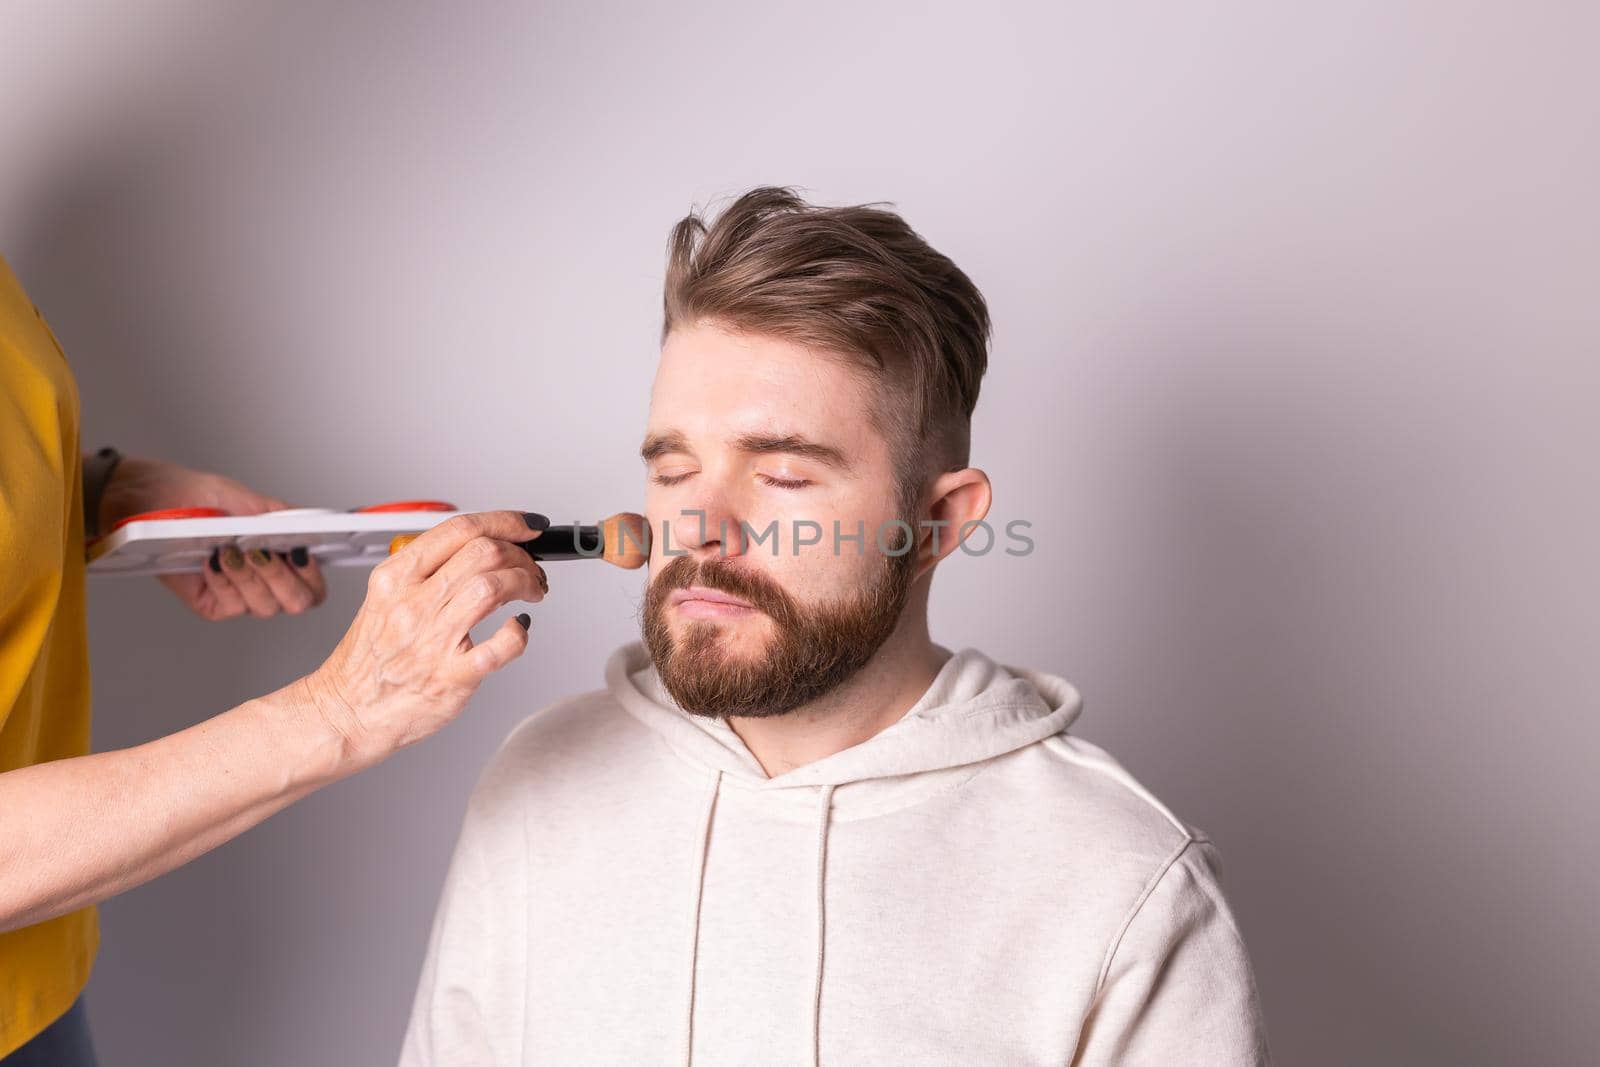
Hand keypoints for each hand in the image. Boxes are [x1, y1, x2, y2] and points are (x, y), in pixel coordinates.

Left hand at [99, 455, 327, 619]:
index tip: (300, 552)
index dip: (314, 575)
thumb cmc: (199, 496)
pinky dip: (223, 581)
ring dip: (249, 576)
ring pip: (264, 606)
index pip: (316, 584)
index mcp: (285, 557)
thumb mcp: (250, 500)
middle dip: (280, 576)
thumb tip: (311, 530)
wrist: (152, 500)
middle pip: (297, 602)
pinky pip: (231, 605)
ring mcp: (241, 596)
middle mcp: (268, 582)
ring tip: (230, 549)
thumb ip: (285, 518)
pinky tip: (211, 560)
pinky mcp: (213, 605)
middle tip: (260, 551)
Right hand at [301, 511, 547, 768]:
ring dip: (526, 582)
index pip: (458, 529)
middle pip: (483, 552)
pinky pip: (501, 646)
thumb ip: (426, 571)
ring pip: (493, 587)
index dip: (504, 521)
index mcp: (395, 577)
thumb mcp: (384, 598)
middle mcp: (412, 603)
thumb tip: (480, 550)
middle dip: (520, 554)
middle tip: (530, 567)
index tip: (526, 526)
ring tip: (531, 590)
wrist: (345, 712)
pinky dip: (520, 633)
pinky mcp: (450, 677)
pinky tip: (518, 629)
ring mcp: (431, 640)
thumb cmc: (369, 661)